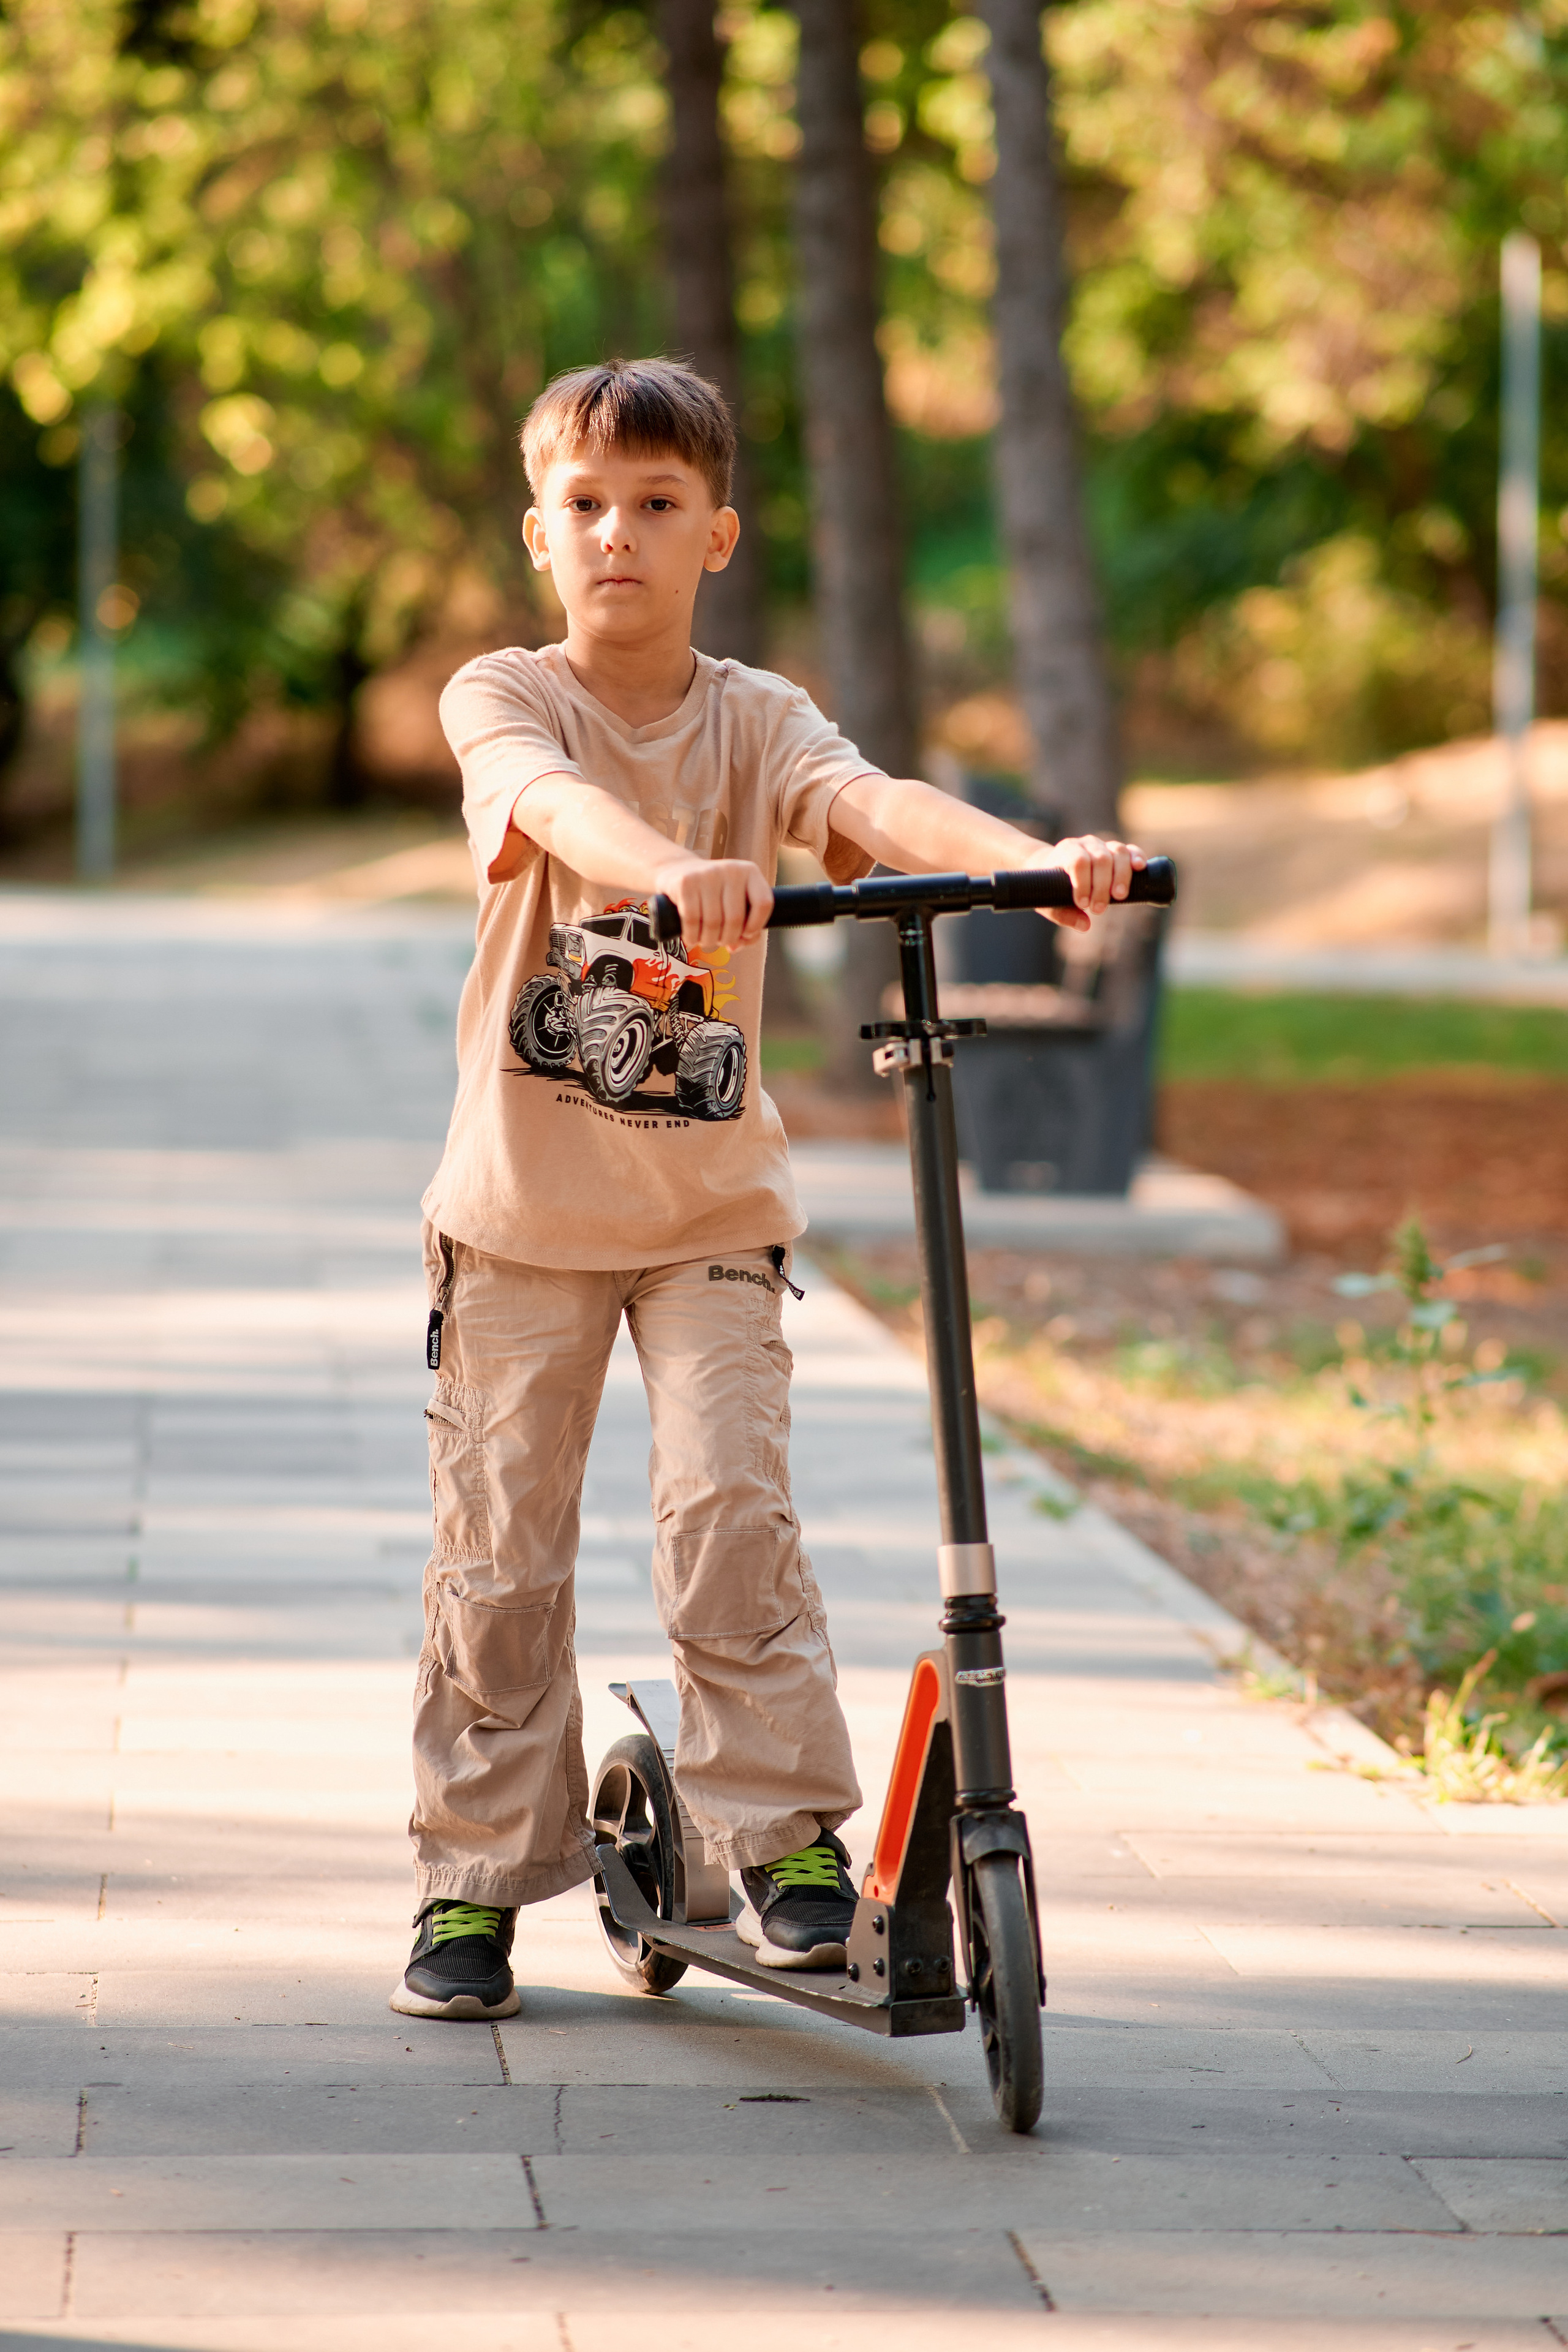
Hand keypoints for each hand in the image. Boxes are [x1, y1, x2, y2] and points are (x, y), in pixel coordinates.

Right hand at [653, 856, 772, 950]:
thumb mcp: (735, 904)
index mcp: (750, 872)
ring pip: (713, 923)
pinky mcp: (686, 883)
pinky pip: (692, 920)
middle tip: (719, 941)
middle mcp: (731, 869)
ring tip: (705, 940)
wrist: (677, 872)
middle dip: (727, 939)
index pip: (763, 903)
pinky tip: (691, 937)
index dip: (756, 926)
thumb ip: (746, 929)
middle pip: (735, 919)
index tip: (745, 934)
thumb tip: (735, 946)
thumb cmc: (713, 895)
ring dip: (708, 940)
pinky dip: (692, 936)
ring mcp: (707, 874)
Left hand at [1039, 835, 1146, 930]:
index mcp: (1067, 851)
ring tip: (1119, 897)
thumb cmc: (1050, 886)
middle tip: (1099, 909)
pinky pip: (1130, 850)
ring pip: (1118, 852)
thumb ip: (1064, 915)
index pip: (1078, 862)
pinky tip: (1140, 868)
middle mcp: (1086, 844)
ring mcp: (1103, 845)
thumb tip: (1085, 925)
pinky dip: (1137, 857)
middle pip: (1101, 859)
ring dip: (1122, 876)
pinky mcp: (1116, 850)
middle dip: (1102, 886)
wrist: (1052, 866)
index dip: (1083, 883)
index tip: (1083, 904)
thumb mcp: (1049, 902)